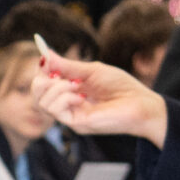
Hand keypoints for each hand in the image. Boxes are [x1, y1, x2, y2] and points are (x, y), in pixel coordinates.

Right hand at [33, 51, 168, 146]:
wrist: (141, 104)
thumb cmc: (122, 88)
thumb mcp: (92, 71)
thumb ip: (68, 66)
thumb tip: (45, 55)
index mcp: (71, 90)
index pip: (44, 82)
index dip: (41, 69)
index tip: (45, 57)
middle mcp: (68, 104)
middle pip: (38, 95)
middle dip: (41, 80)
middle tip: (56, 73)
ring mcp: (71, 116)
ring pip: (43, 103)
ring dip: (56, 87)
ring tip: (76, 84)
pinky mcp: (77, 124)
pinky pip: (56, 110)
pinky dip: (64, 97)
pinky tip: (80, 95)